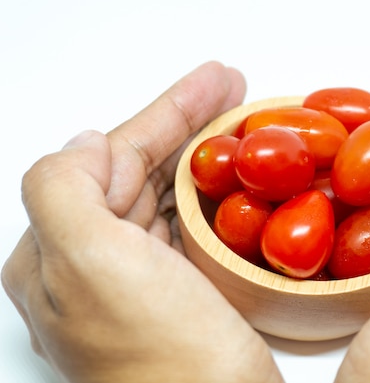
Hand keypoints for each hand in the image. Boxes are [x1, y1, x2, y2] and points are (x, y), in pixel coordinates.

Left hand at [2, 62, 283, 382]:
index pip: (112, 159)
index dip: (166, 112)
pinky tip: (239, 177)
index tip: (215, 81)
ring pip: (171, 195)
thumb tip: (89, 143)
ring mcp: (140, 283)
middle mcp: (94, 268)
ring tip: (245, 121)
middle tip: (235, 89)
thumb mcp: (92, 265)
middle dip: (191, 124)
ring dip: (207, 153)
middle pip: (143, 171)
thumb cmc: (165, 362)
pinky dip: (217, 194)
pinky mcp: (182, 297)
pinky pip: (196, 227)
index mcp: (58, 255)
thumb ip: (65, 189)